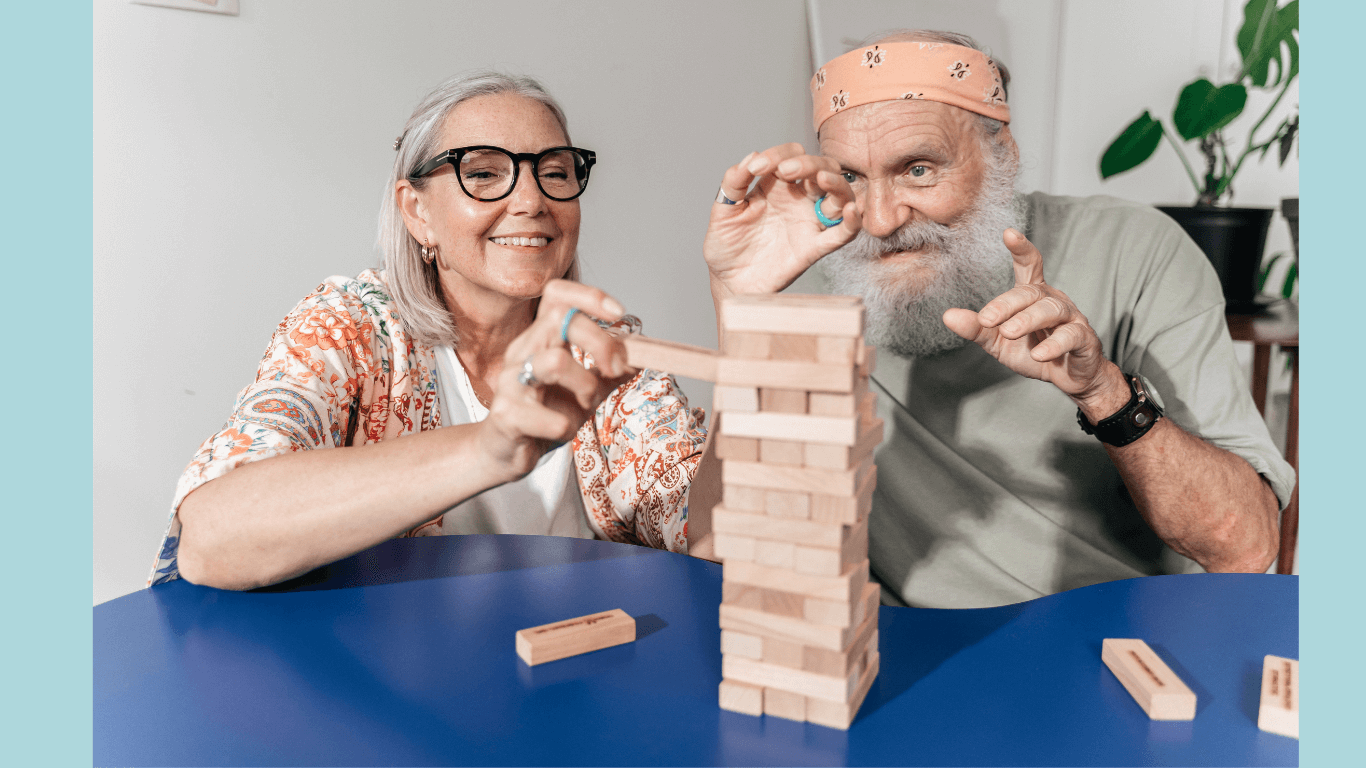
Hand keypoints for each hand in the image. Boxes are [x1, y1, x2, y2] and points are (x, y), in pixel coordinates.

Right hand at [477, 280, 634, 477]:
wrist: (506, 452)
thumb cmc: (545, 415)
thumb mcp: (585, 390)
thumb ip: (610, 372)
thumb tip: (641, 357)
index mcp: (540, 339)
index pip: (557, 296)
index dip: (590, 296)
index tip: (619, 313)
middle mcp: (521, 352)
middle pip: (560, 320)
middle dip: (601, 343)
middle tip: (616, 369)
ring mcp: (511, 382)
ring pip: (555, 362)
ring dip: (586, 385)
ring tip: (586, 404)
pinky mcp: (507, 416)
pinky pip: (548, 418)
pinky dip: (565, 427)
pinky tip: (560, 431)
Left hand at [703, 143, 862, 299]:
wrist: (729, 281)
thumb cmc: (726, 246)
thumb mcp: (722, 210)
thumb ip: (733, 182)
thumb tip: (751, 156)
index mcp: (776, 185)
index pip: (790, 156)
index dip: (777, 154)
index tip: (756, 168)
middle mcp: (798, 199)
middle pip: (822, 167)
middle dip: (809, 163)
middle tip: (786, 170)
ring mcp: (809, 221)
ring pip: (839, 194)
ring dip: (836, 182)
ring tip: (821, 179)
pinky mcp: (814, 247)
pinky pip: (842, 233)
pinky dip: (853, 222)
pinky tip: (851, 210)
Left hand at [942, 229, 1129, 420]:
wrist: (1067, 378)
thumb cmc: (1033, 352)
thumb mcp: (998, 342)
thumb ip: (976, 328)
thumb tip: (947, 316)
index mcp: (1033, 295)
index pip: (1029, 265)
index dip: (1021, 249)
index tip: (1008, 233)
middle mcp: (1053, 300)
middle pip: (1031, 292)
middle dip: (1007, 304)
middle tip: (987, 319)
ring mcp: (1071, 318)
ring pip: (1051, 310)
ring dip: (1028, 320)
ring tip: (1008, 332)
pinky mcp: (1084, 339)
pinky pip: (1071, 336)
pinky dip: (1054, 344)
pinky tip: (1038, 354)